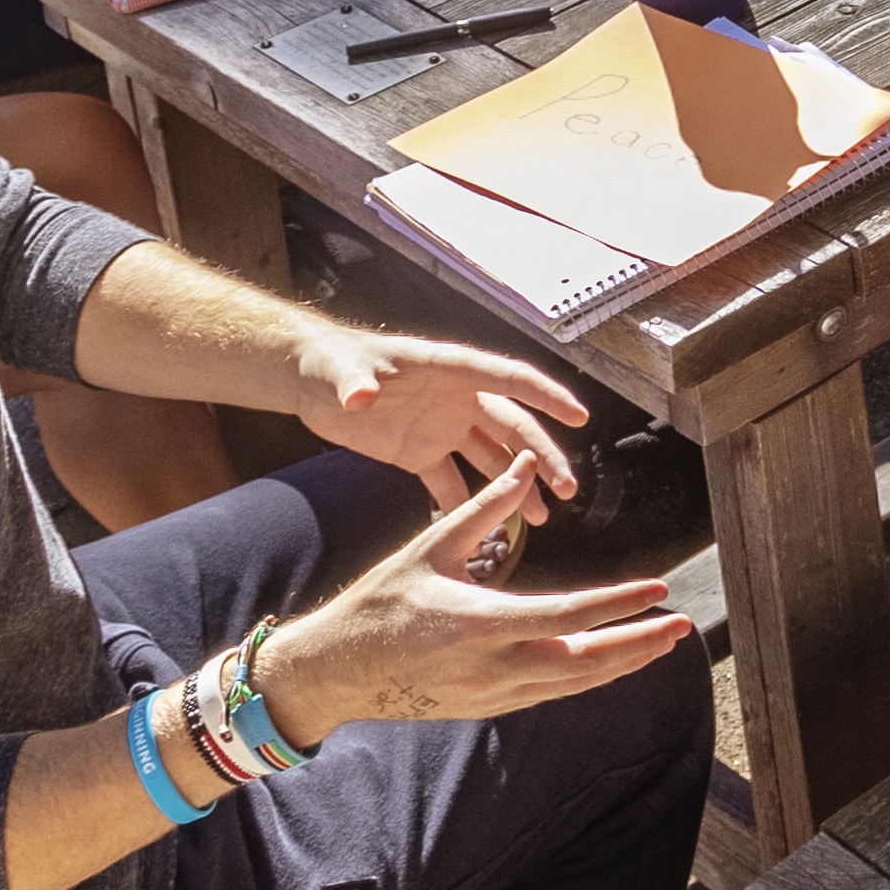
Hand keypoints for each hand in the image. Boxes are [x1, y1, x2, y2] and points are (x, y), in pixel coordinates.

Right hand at [273, 451, 696, 731]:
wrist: (338, 671)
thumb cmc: (381, 603)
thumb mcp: (429, 548)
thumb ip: (483, 507)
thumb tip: (523, 464)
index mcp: (479, 623)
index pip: (567, 614)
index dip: (618, 604)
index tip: (658, 590)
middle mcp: (493, 667)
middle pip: (584, 662)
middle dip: (638, 645)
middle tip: (682, 627)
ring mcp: (493, 694)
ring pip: (573, 684)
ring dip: (622, 665)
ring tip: (662, 644)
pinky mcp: (489, 708)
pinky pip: (552, 694)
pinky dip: (588, 678)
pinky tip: (613, 662)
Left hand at [297, 333, 582, 510]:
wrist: (310, 379)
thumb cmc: (330, 360)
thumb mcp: (341, 368)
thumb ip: (355, 383)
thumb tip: (360, 396)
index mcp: (451, 369)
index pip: (510, 378)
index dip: (547, 395)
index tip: (579, 415)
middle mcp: (456, 398)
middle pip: (512, 427)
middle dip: (542, 458)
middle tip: (566, 491)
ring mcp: (442, 426)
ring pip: (491, 458)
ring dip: (516, 486)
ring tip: (539, 520)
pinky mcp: (420, 451)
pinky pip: (451, 480)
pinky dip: (468, 503)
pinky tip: (486, 529)